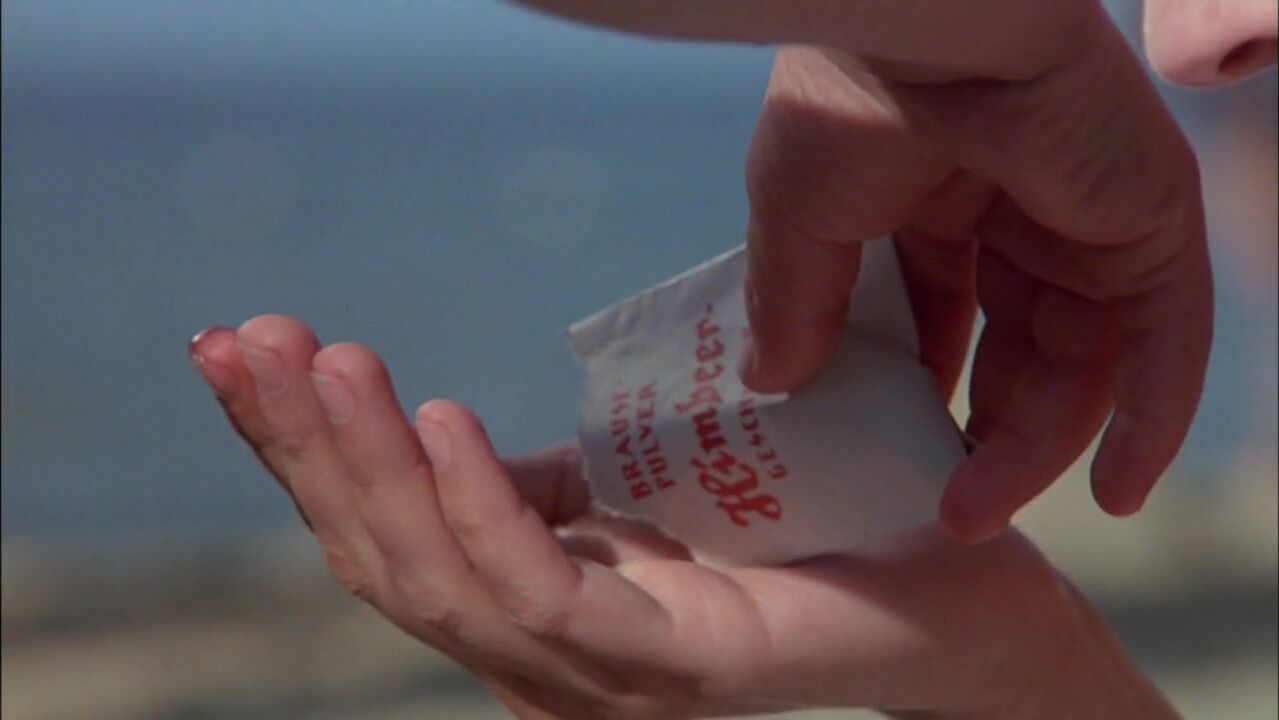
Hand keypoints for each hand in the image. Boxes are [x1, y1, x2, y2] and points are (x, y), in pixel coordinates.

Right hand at [190, 314, 1175, 718]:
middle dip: (305, 449)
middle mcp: (537, 663)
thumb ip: (530, 490)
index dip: (295, 447)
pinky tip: (442, 427)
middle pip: (384, 560)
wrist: (938, 585)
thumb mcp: (623, 489)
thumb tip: (429, 433)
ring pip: (442, 584)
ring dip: (370, 469)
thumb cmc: (786, 523)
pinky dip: (481, 513)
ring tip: (331, 366)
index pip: (378, 531)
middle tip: (253, 341)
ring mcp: (600, 679)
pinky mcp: (672, 670)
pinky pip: (548, 596)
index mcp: (519, 613)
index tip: (236, 347)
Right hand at [514, 1, 1213, 542]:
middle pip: (1020, 351)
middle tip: (945, 508)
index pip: (945, 318)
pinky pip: (1167, 345)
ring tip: (974, 511)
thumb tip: (770, 381)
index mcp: (938, 203)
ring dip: (1041, 447)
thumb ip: (795, 305)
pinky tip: (1117, 493)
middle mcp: (1021, 215)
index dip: (923, 393)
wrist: (922, 25)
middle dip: (985, 435)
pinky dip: (1152, 424)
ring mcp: (1090, 221)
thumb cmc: (845, 103)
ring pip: (1084, 361)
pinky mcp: (1151, 225)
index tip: (893, 460)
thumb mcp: (795, 221)